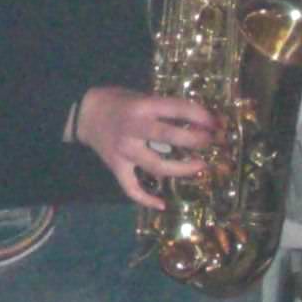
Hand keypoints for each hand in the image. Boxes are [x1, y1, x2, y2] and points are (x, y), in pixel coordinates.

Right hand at [74, 86, 218, 206]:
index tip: (217, 122)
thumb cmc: (118, 101)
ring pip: (157, 166)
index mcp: (142, 107)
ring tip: (200, 167)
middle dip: (195, 140)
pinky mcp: (117, 166)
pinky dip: (146, 199)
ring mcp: (125, 150)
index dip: (200, 115)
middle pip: (169, 136)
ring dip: (182, 169)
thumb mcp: (141, 96)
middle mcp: (134, 128)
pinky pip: (131, 187)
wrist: (84, 114)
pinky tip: (162, 205)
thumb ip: (164, 109)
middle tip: (212, 142)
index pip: (177, 108)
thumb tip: (199, 120)